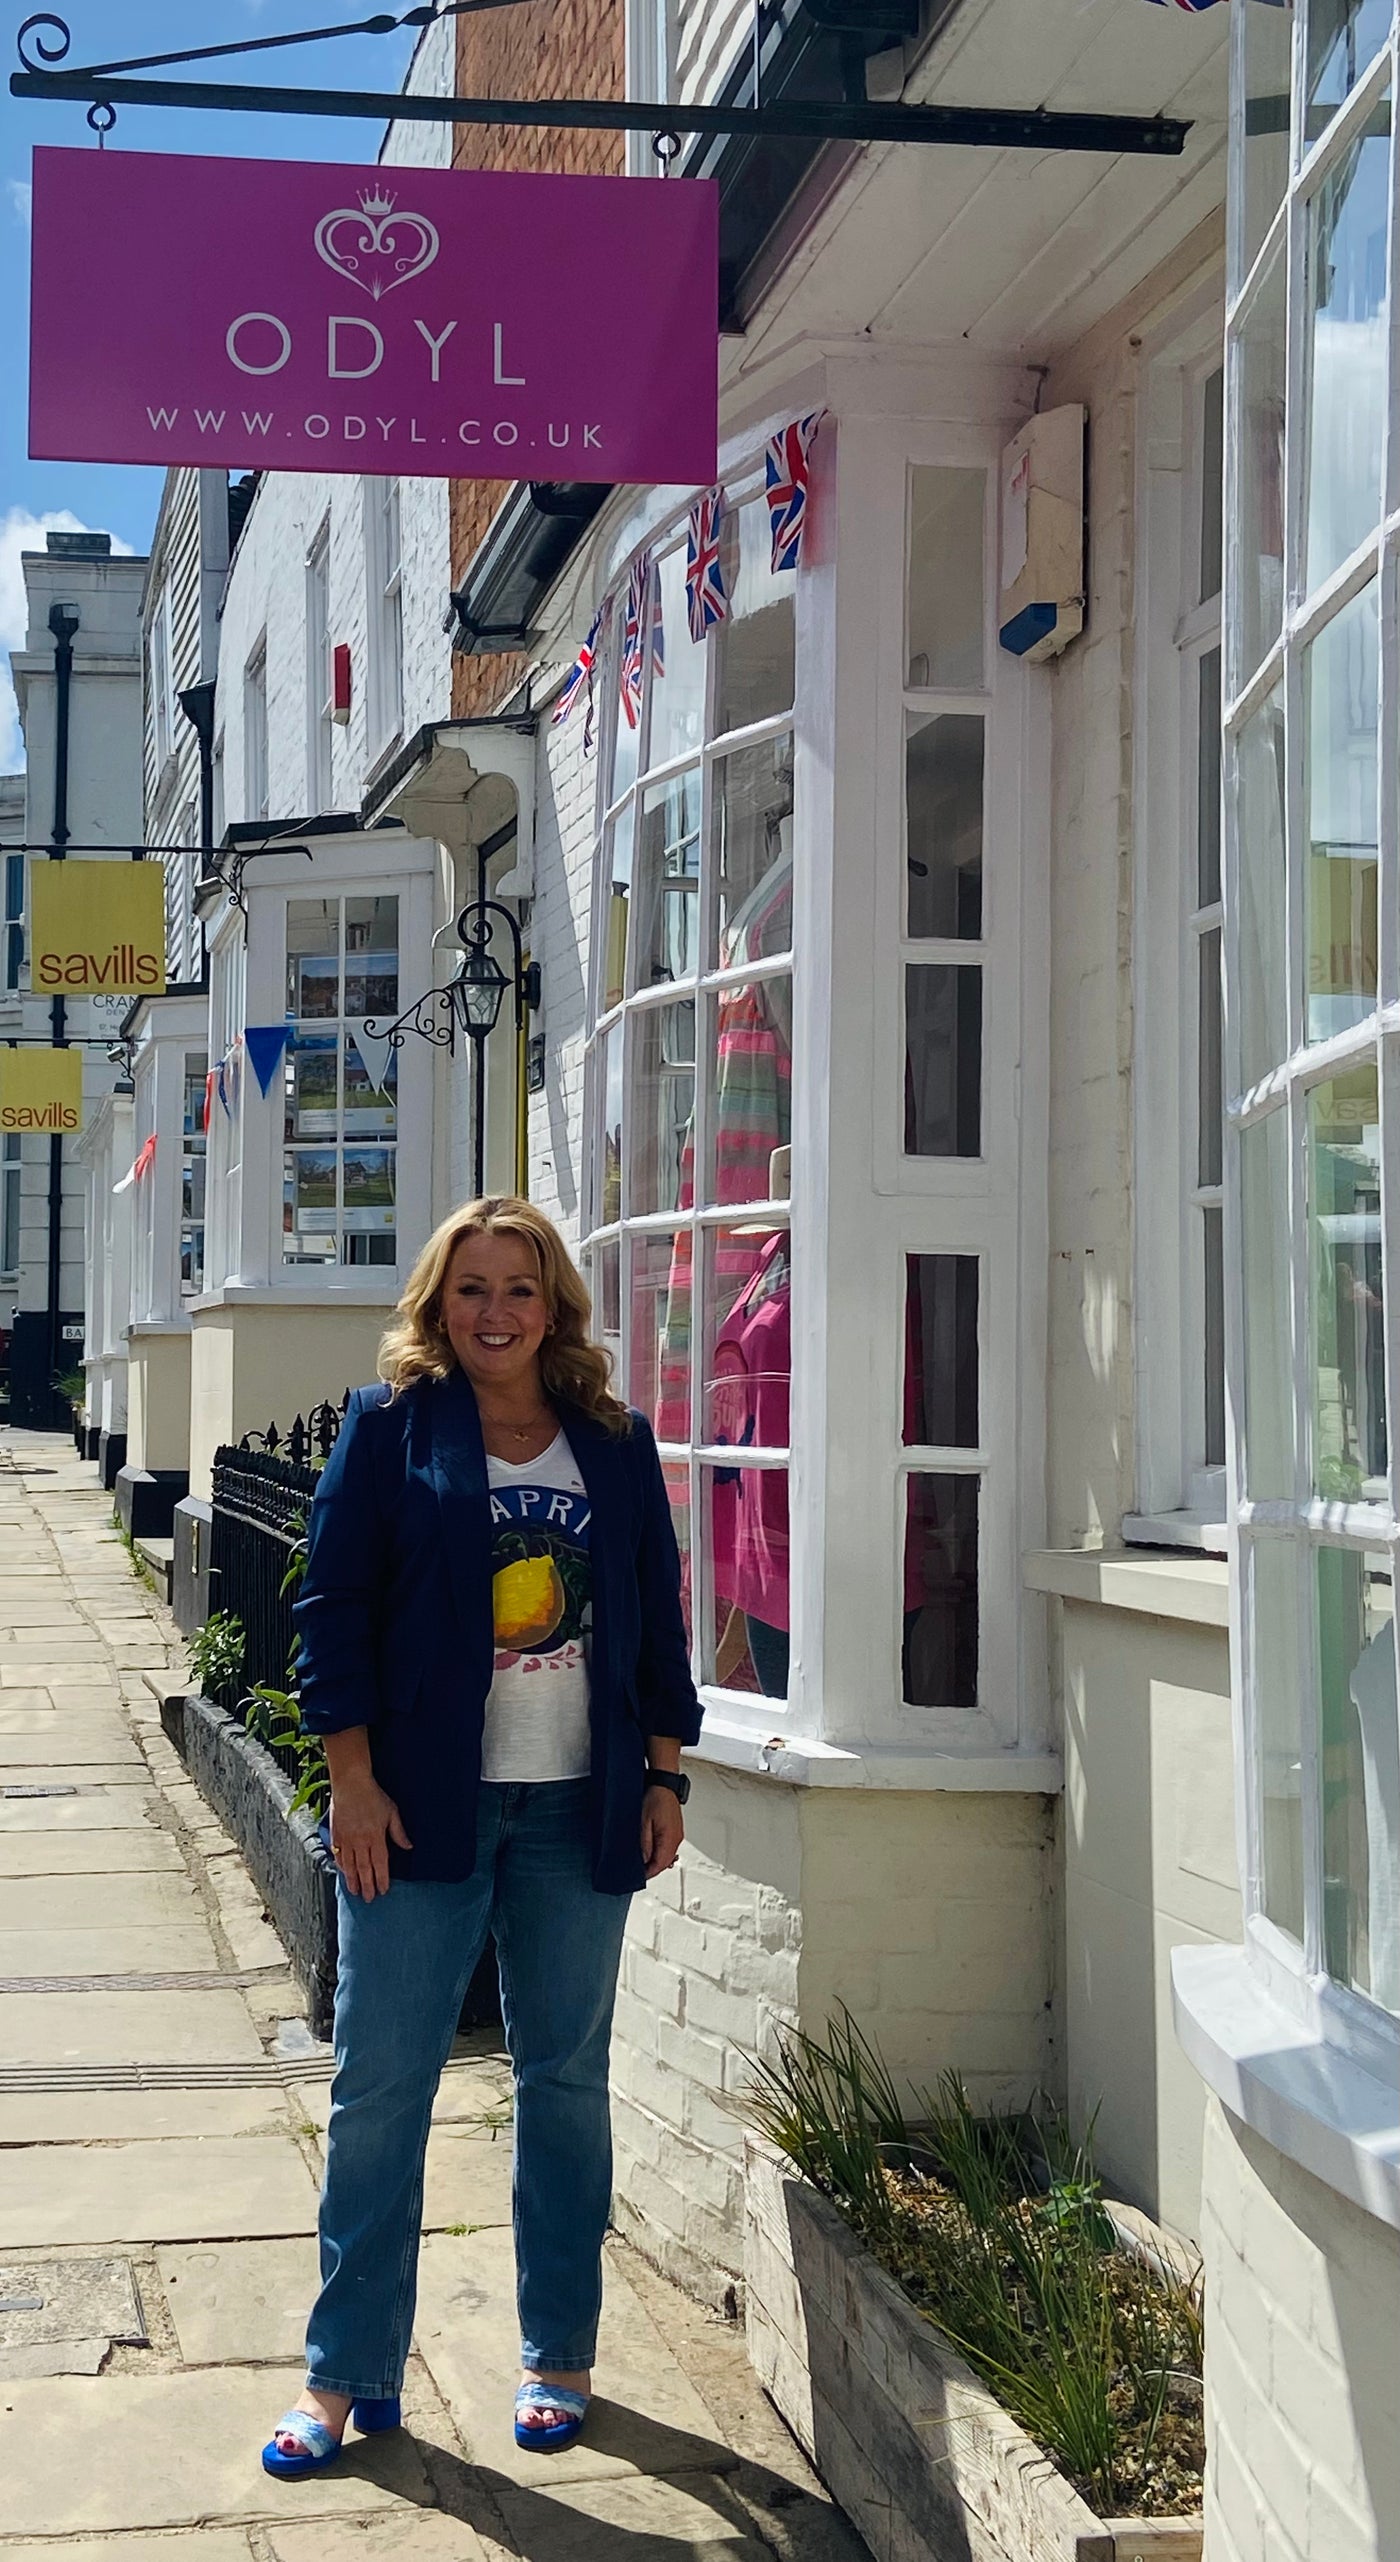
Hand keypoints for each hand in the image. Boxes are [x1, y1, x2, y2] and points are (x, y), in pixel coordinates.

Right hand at [329, 1773, 411, 1900]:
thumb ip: (399, 1832)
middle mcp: (360, 1841)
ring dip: (353, 1880)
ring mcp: (346, 1839)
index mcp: (375, 1836)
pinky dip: (341, 1866)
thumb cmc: (373, 1796)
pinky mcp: (336, 1835)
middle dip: (367, 1886)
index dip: (382, 1879)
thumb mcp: (391, 1812)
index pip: (380, 1864)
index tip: (383, 1890)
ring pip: (350, 1865)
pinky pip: (338, 1855)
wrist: (351, 1784)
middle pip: (364, 1869)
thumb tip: (408, 1847)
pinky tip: (344, 1873)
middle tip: (368, 1899)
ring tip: (355, 1892)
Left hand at [641, 1784, 683, 1880]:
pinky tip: (652, 1851)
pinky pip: (669, 1847)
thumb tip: (644, 1860)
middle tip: (638, 1872)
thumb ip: (645, 1844)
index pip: (660, 1864)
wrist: (664, 1784)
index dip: (648, 1873)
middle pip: (665, 1862)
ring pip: (668, 1856)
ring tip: (643, 1863)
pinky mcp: (676, 1830)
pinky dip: (660, 1853)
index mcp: (669, 1839)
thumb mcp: (644, 1822)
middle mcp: (676, 1839)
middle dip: (652, 1869)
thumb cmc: (655, 1798)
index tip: (638, 1878)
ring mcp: (677, 1835)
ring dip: (656, 1861)